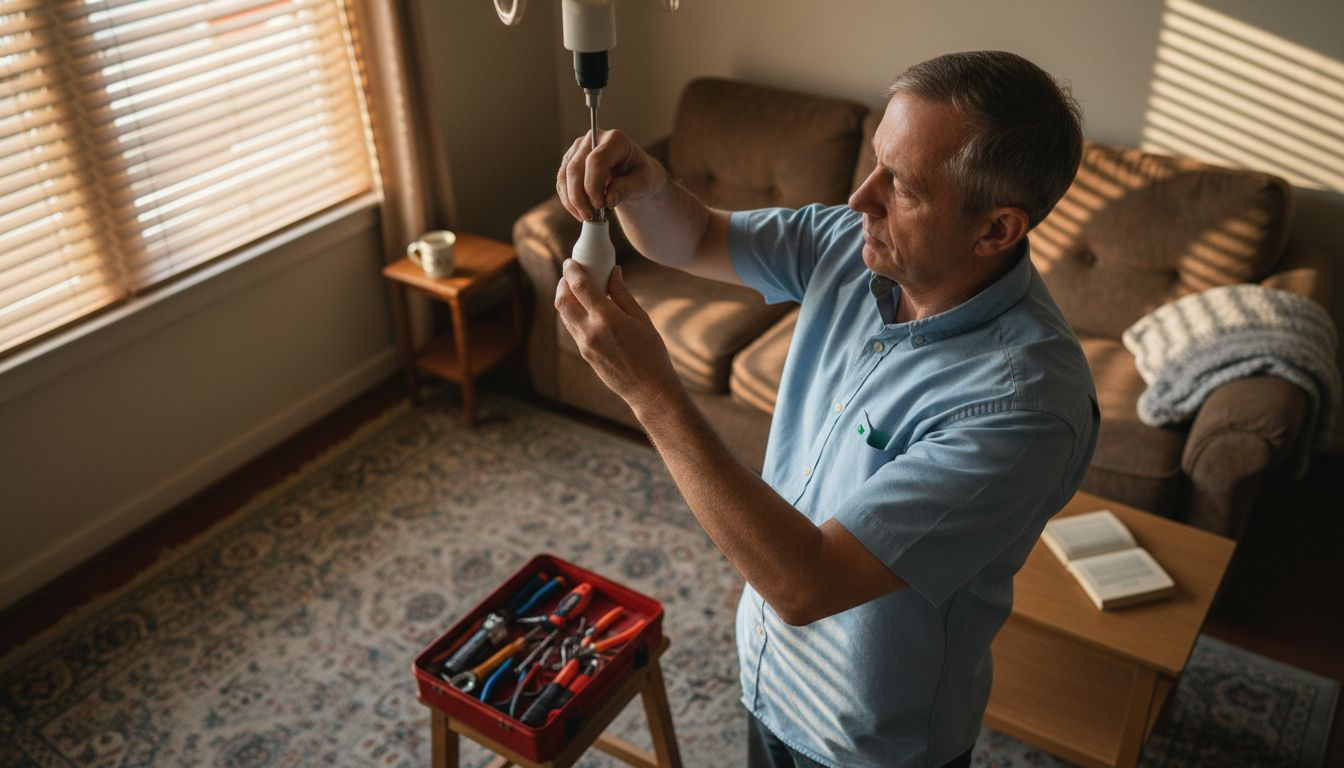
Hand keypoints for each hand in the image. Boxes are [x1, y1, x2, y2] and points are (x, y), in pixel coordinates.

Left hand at [554, 259, 680, 410]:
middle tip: (571, 273)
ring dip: (565, 297)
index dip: (572, 270)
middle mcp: (590, 332)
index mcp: (607, 320)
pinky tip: (584, 307)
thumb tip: (613, 272)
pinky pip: (572, 327)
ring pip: (564, 314)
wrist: (648, 389)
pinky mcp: (584, 354)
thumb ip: (622, 294)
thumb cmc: (652, 353)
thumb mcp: (642, 319)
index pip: (580, 287)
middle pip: (562, 300)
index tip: (571, 261)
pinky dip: (572, 312)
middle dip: (563, 282)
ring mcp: (584, 345)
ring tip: (576, 288)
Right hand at [557, 129, 666, 221]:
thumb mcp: (643, 184)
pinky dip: (568, 200)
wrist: (634, 177)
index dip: (594, 185)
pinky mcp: (569, 161)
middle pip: (576, 168)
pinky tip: (580, 212)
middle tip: (591, 215)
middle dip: (580, 196)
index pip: (596, 160)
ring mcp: (579, 149)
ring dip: (572, 200)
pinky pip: (561, 182)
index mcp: (616, 139)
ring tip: (587, 216)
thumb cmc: (641, 177)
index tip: (601, 205)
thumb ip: (628, 188)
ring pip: (565, 176)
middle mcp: (593, 139)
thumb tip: (609, 199)